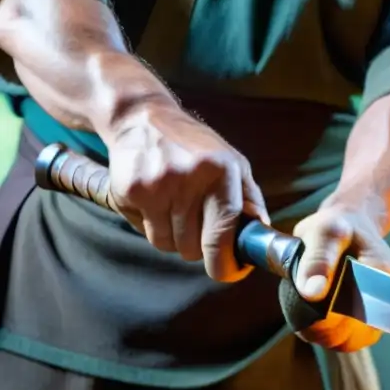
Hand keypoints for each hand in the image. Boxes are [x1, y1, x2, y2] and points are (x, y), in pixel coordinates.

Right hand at [105, 99, 269, 281]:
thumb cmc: (196, 147)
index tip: (226, 272)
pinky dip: (151, 225)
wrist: (142, 117)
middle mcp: (188, 180)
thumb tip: (260, 236)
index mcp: (221, 174)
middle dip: (197, 247)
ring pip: (166, 245)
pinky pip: (143, 231)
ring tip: (175, 209)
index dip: (224, 263)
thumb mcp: (233, 164)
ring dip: (173, 238)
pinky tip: (155, 200)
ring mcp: (155, 185)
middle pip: (192, 248)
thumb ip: (250, 200)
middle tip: (196, 226)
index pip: (222, 234)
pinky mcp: (129, 190)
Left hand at [291, 196, 389, 351]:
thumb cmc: (337, 226)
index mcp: (381, 274)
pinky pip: (347, 340)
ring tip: (307, 309)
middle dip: (321, 326)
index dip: (328, 317)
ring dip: (322, 333)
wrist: (350, 227)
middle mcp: (385, 299)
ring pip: (349, 342)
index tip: (306, 301)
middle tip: (302, 304)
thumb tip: (312, 294)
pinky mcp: (366, 322)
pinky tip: (314, 315)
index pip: (358, 314)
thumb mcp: (324, 231)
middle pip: (353, 335)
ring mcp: (377, 314)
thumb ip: (318, 259)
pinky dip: (325, 333)